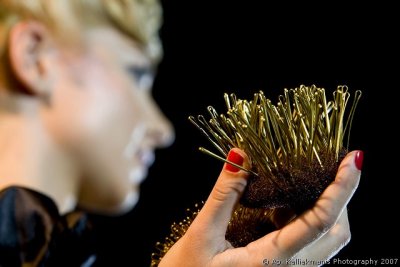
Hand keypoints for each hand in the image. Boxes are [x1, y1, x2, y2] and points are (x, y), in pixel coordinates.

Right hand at [159, 149, 361, 266]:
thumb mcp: (202, 234)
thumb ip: (224, 194)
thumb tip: (240, 154)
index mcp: (272, 261)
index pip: (321, 221)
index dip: (342, 188)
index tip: (354, 159)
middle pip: (336, 233)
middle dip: (339, 197)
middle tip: (326, 166)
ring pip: (326, 240)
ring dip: (321, 207)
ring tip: (299, 180)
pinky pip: (308, 244)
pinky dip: (304, 218)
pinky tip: (280, 205)